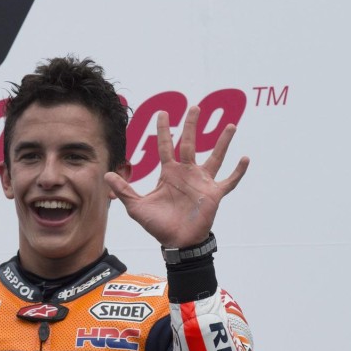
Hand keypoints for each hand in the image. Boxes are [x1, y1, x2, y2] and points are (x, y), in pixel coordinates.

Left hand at [105, 105, 248, 247]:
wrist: (176, 243)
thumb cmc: (158, 225)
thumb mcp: (137, 207)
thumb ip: (124, 190)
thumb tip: (106, 176)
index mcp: (169, 173)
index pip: (166, 146)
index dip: (164, 130)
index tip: (163, 112)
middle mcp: (187, 173)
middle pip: (190, 143)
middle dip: (192, 125)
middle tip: (195, 106)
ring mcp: (202, 182)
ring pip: (215, 157)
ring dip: (223, 142)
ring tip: (231, 126)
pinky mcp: (214, 194)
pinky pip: (229, 181)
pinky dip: (238, 171)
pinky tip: (245, 158)